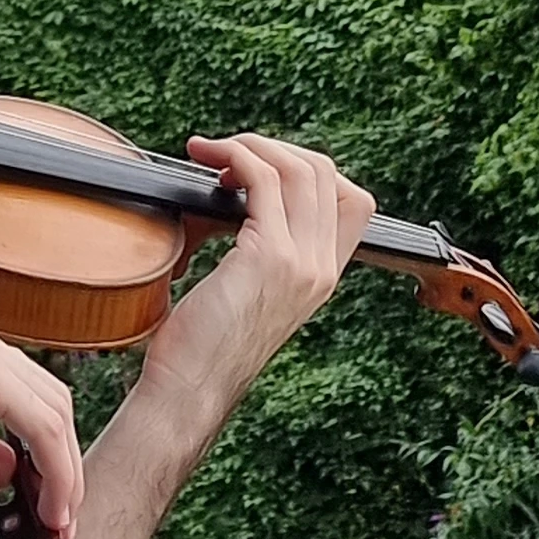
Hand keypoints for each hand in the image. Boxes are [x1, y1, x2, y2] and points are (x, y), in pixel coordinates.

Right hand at [0, 301, 81, 536]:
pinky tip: (47, 505)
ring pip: (54, 413)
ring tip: (58, 523)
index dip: (44, 455)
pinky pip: (39, 424)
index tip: (43, 504)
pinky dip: (54, 467)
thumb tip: (4, 474)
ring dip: (64, 473)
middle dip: (63, 468)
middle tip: (61, 522)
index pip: (25, 401)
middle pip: (50, 405)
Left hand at [48, 134, 371, 538]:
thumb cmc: (200, 348)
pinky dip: (236, 157)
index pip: (350, 200)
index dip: (308, 170)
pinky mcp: (268, 256)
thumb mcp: (244, 293)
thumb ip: (253, 252)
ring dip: (252, 145)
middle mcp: (322, 269)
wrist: (188, 392)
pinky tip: (207, 161)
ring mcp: (301, 262)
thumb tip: (223, 198)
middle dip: (275, 147)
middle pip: (327, 173)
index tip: (259, 169)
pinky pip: (264, 180)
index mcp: (322, 277)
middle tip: (228, 154)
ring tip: (211, 152)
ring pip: (302, 167)